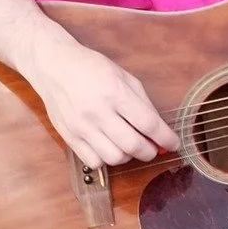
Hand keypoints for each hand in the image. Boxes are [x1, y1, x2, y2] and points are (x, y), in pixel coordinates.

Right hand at [27, 30, 177, 168]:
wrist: (53, 66)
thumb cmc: (91, 69)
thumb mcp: (123, 76)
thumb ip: (143, 104)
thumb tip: (160, 131)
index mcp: (115, 92)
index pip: (148, 124)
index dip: (166, 138)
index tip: (174, 144)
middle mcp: (98, 111)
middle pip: (133, 145)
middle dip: (150, 151)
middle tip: (152, 147)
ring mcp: (82, 126)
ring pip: (115, 158)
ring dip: (129, 156)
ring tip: (129, 146)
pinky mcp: (70, 137)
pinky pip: (94, 162)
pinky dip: (107, 160)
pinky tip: (108, 147)